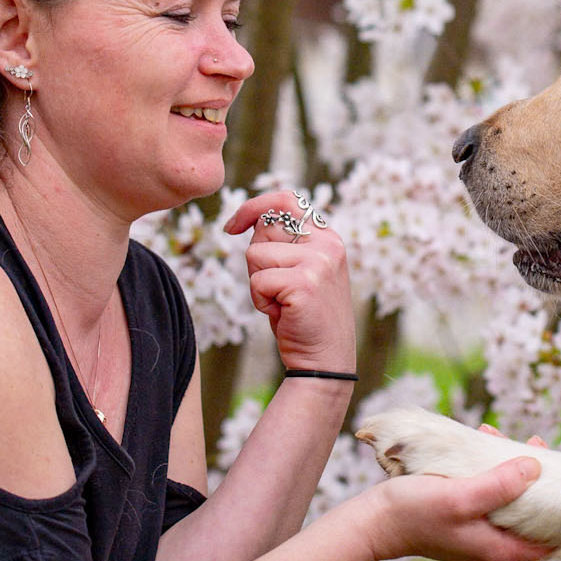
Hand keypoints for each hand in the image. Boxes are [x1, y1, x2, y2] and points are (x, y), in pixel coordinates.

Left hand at [223, 189, 355, 373]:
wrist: (325, 361)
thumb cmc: (303, 317)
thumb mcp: (300, 272)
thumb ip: (286, 244)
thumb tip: (252, 220)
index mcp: (328, 237)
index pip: (285, 200)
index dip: (254, 207)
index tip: (233, 226)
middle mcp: (327, 244)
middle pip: (264, 227)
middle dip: (257, 258)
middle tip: (276, 287)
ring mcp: (318, 262)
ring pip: (255, 255)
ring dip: (258, 283)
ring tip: (281, 302)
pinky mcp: (304, 283)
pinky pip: (257, 281)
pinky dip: (260, 300)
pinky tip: (281, 314)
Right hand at [358, 459, 552, 560]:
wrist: (373, 523)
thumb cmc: (414, 513)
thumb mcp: (460, 496)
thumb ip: (499, 485)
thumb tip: (535, 467)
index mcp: (501, 549)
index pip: (551, 540)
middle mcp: (494, 545)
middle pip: (533, 515)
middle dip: (537, 480)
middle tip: (537, 446)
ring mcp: (479, 532)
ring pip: (510, 499)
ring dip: (511, 469)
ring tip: (504, 439)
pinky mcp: (464, 518)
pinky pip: (488, 492)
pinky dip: (489, 470)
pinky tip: (481, 443)